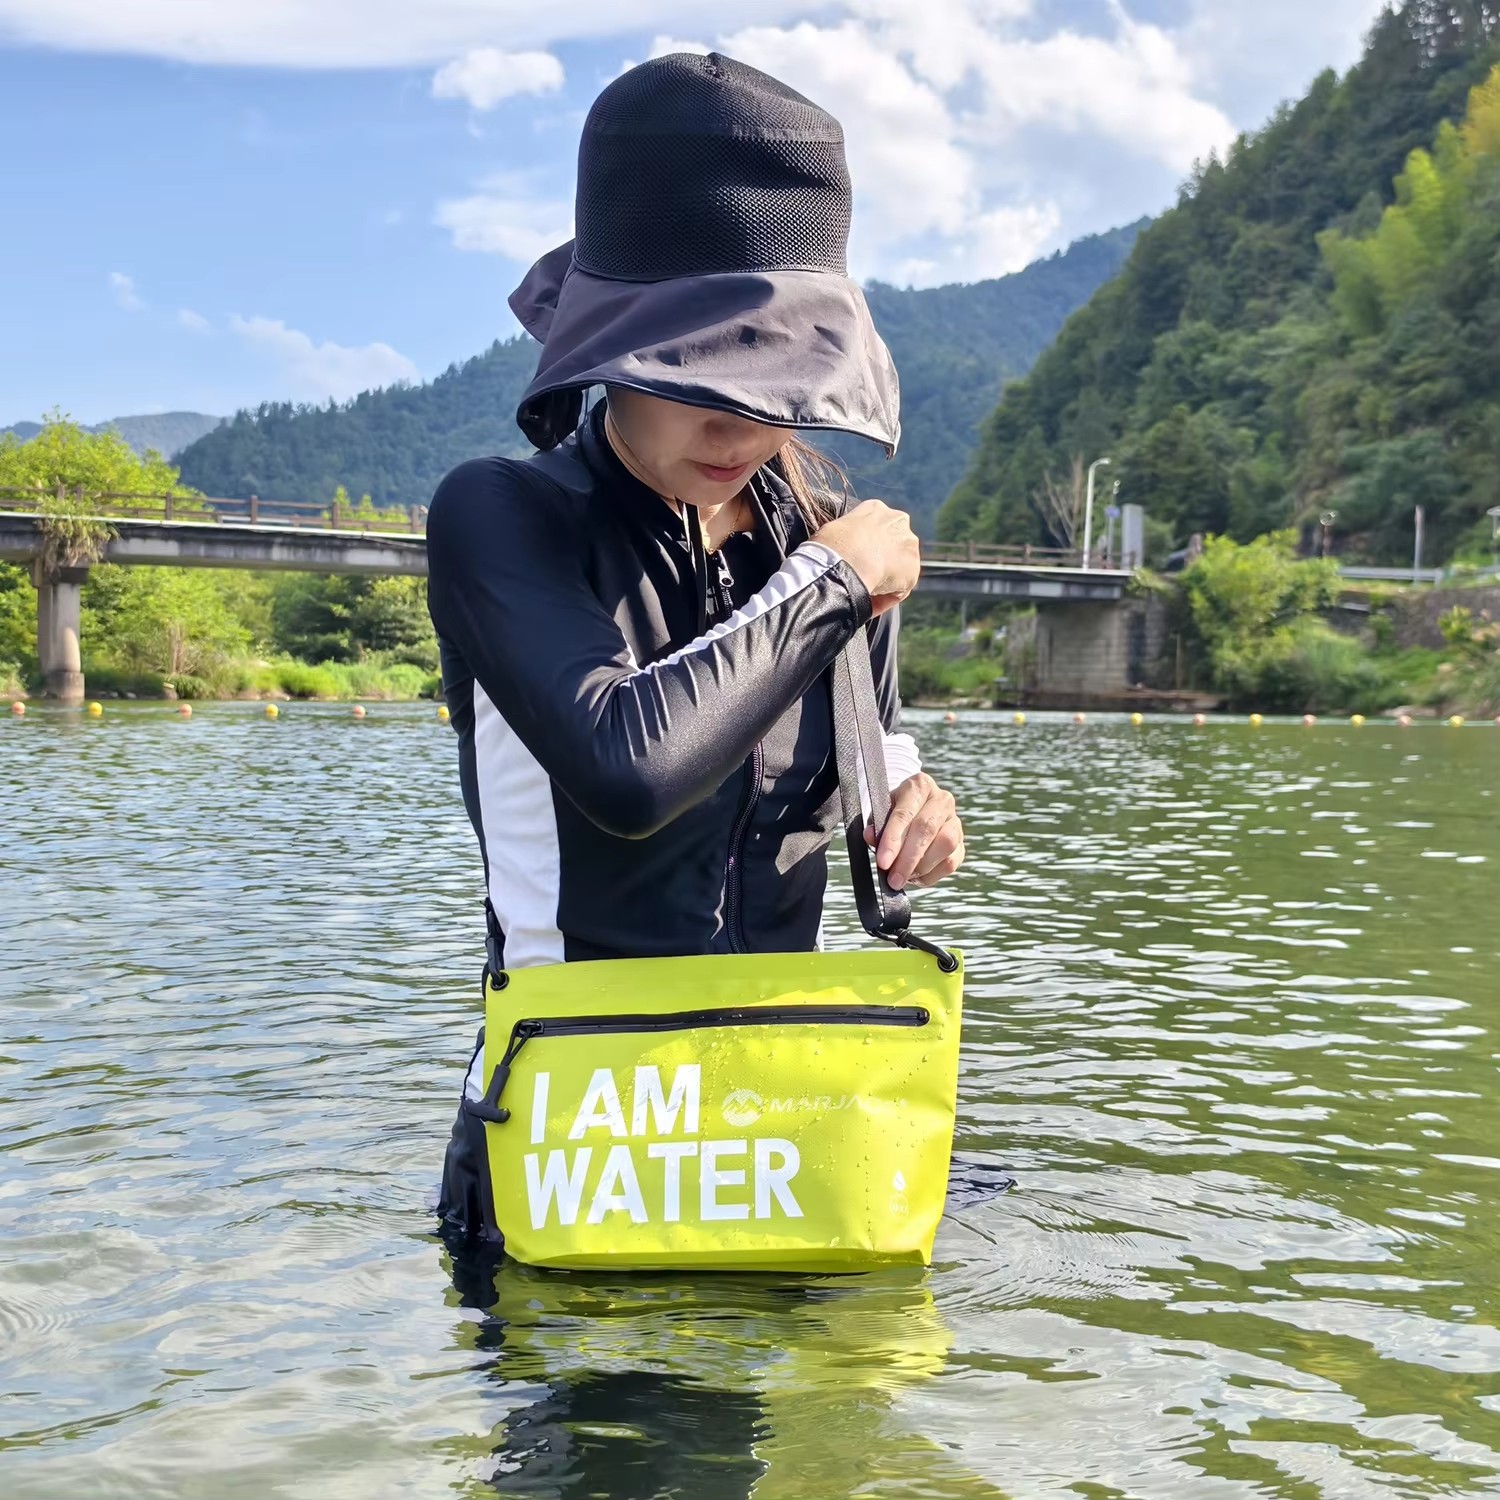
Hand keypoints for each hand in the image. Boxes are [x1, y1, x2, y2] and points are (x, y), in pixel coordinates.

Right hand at [813, 500, 919, 616]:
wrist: (843, 559)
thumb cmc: (829, 546)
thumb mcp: (833, 532)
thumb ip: (846, 538)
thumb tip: (845, 552)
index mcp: (876, 508)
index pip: (877, 528)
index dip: (866, 547)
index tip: (855, 560)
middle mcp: (898, 520)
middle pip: (893, 546)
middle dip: (882, 561)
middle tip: (862, 576)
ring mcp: (908, 545)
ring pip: (898, 567)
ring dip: (885, 580)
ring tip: (864, 591)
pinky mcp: (913, 570)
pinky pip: (899, 588)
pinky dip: (886, 597)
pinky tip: (870, 599)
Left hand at [866, 773, 964, 889]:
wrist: (914, 812)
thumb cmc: (894, 813)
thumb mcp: (881, 813)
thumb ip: (876, 825)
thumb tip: (871, 836)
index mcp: (920, 786)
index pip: (905, 813)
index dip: (893, 839)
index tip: (883, 862)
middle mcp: (942, 800)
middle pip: (927, 829)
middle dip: (907, 858)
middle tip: (893, 878)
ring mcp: (955, 821)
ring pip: (945, 845)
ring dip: (921, 867)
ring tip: (903, 877)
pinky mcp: (962, 842)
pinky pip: (951, 862)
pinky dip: (931, 875)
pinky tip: (915, 877)